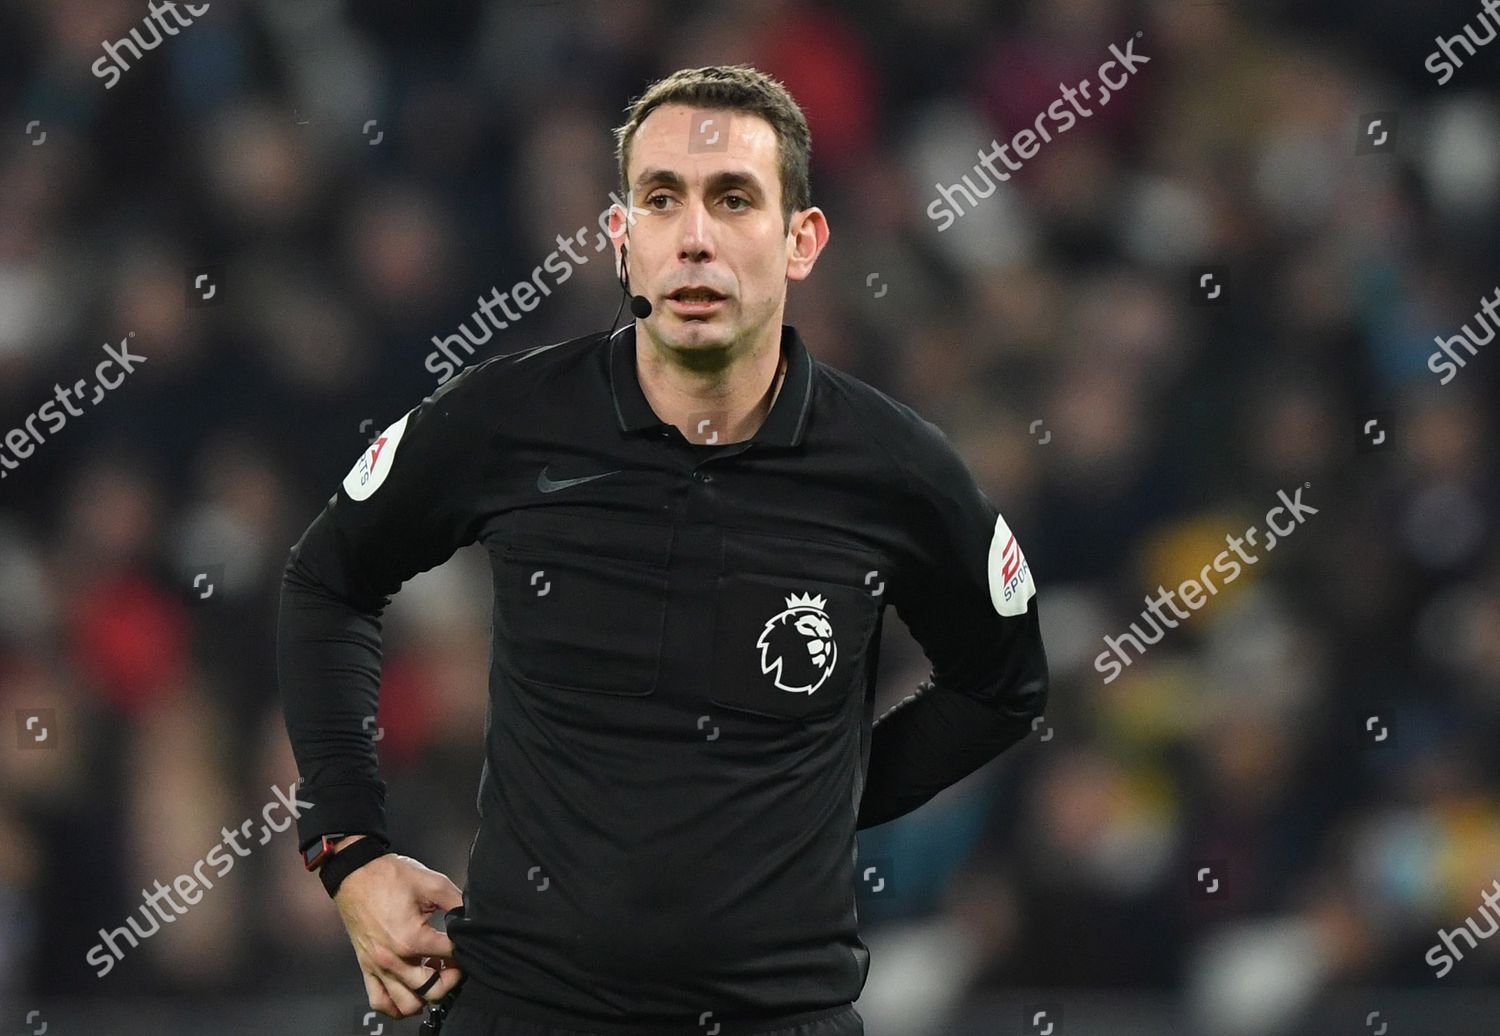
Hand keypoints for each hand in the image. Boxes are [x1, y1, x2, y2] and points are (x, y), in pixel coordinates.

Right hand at [332, 837, 464, 1018]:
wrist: (355, 875)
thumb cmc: (390, 877)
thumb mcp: (432, 883)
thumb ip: (457, 903)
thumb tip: (471, 918)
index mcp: (412, 938)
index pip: (450, 956)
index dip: (464, 951)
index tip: (466, 944)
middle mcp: (394, 959)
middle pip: (432, 990)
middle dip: (450, 980)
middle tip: (455, 965)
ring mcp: (378, 967)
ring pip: (407, 1004)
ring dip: (425, 996)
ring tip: (432, 976)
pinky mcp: (367, 968)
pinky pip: (380, 1001)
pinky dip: (396, 1005)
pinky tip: (409, 991)